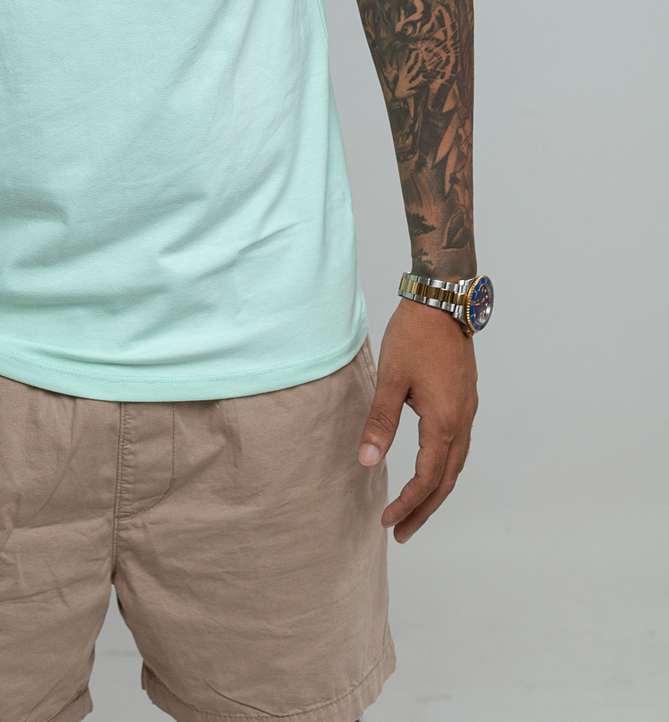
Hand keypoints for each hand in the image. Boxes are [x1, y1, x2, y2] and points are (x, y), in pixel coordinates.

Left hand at [358, 297, 477, 542]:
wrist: (443, 300)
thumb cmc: (414, 335)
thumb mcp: (391, 379)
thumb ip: (380, 422)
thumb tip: (366, 461)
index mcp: (443, 421)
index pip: (427, 478)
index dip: (407, 504)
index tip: (387, 522)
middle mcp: (462, 421)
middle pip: (446, 480)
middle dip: (424, 509)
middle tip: (402, 533)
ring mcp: (467, 411)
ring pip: (456, 465)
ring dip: (436, 492)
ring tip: (414, 510)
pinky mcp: (465, 399)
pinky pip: (458, 447)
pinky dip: (444, 468)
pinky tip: (430, 469)